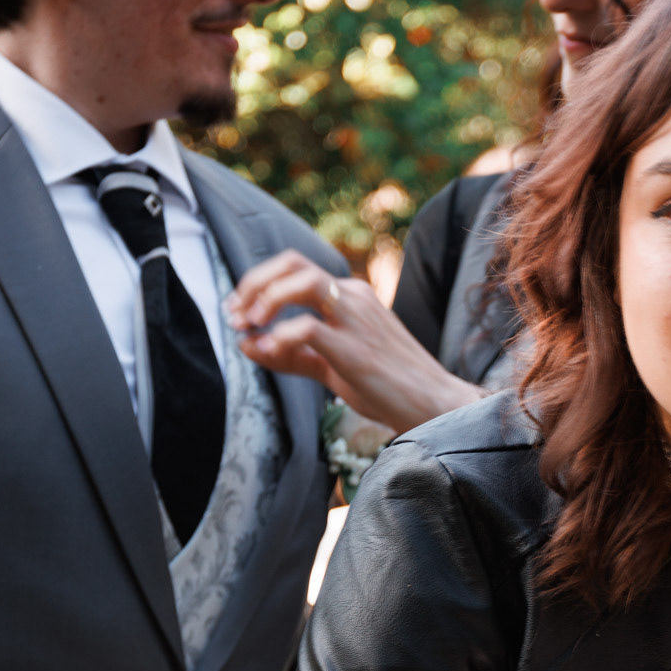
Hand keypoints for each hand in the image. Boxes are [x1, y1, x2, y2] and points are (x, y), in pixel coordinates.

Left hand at [226, 250, 481, 434]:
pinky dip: (279, 336)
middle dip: (254, 284)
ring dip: (265, 300)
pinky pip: (308, 327)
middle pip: (292, 264)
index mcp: (350, 295)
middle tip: (235, 314)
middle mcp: (353, 297)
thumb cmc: (387, 387)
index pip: (295, 268)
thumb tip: (246, 345)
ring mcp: (356, 319)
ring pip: (301, 283)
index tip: (237, 311)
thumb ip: (291, 354)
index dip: (258, 283)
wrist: (435, 406)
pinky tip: (266, 352)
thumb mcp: (332, 366)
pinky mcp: (356, 348)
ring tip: (247, 326)